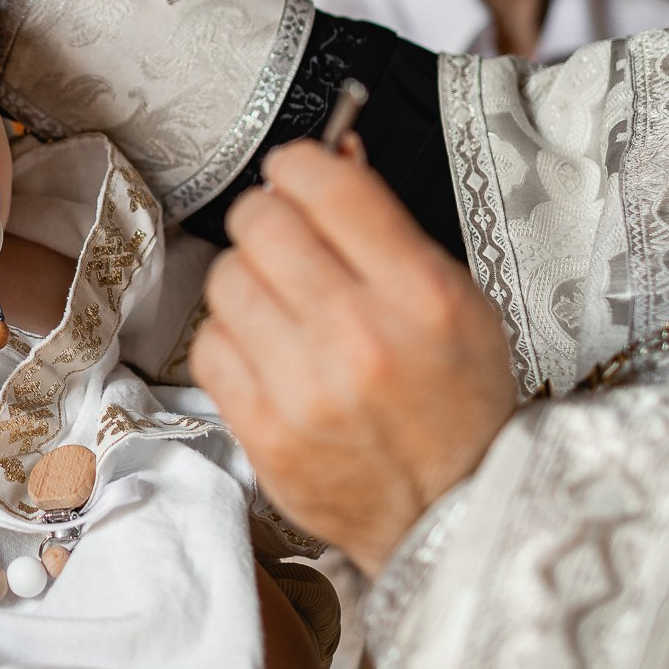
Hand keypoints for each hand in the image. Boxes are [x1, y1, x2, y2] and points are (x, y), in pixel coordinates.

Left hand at [190, 140, 516, 575]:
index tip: (295, 174)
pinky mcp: (263, 431)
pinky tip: (264, 350)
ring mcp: (305, 388)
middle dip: (267, 216)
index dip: (299, 165)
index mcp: (422, 296)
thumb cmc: (459, 406)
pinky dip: (229, 338)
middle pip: (262, 223)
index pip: (327, 187)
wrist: (452, 514)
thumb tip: (332, 154)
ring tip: (279, 302)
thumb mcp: (460, 303)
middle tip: (282, 235)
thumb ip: (387, 228)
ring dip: (246, 278)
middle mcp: (361, 338)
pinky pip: (208, 344)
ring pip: (226, 278)